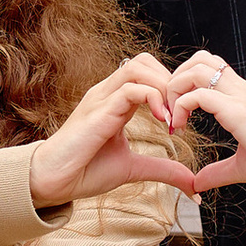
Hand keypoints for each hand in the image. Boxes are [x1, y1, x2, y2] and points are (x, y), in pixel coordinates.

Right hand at [27, 54, 208, 210]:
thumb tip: (193, 183)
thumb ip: (163, 169)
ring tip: (172, 116)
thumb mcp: (134, 168)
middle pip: (145, 61)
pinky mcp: (98, 111)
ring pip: (138, 66)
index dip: (170, 89)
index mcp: (115, 101)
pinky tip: (162, 122)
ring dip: (164, 87)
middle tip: (181, 113)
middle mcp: (107, 93)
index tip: (181, 120)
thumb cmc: (85, 171)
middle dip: (170, 82)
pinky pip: (130, 89)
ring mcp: (101, 98)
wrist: (53, 182)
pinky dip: (153, 99)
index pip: (147, 72)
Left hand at [164, 49, 245, 191]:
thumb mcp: (239, 167)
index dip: (186, 84)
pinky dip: (181, 107)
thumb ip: (217, 172)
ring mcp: (240, 97)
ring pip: (197, 69)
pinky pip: (198, 95)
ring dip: (176, 89)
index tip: (177, 117)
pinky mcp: (237, 111)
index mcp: (242, 97)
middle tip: (169, 110)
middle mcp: (240, 90)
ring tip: (173, 117)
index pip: (210, 68)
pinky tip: (179, 127)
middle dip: (177, 78)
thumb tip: (198, 183)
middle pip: (200, 59)